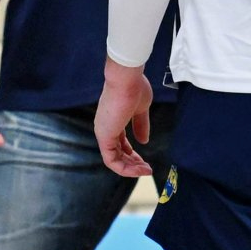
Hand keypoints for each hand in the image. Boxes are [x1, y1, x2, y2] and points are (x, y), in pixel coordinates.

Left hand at [95, 59, 154, 177]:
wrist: (127, 79)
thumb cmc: (134, 88)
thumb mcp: (141, 109)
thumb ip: (141, 125)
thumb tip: (144, 140)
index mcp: (113, 121)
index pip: (120, 144)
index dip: (132, 154)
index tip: (146, 160)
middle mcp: (105, 128)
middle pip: (117, 154)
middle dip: (133, 164)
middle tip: (147, 168)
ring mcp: (103, 133)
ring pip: (114, 160)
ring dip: (131, 169)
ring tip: (146, 170)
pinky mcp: (104, 137)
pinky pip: (112, 161)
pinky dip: (125, 168)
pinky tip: (140, 169)